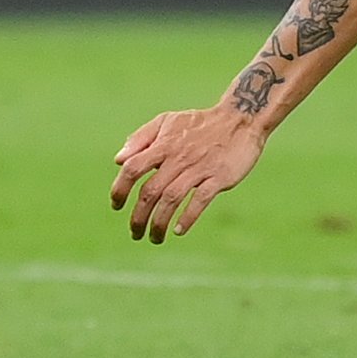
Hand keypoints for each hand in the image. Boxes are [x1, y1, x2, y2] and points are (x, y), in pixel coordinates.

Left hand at [110, 102, 264, 242]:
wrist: (240, 119)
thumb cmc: (199, 124)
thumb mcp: (168, 121)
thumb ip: (141, 138)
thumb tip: (118, 161)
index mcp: (164, 144)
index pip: (133, 167)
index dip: (120, 189)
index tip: (116, 206)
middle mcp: (178, 157)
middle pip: (150, 191)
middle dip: (138, 217)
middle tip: (135, 233)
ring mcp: (199, 167)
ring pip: (171, 199)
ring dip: (159, 223)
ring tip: (154, 238)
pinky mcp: (219, 177)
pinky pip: (200, 200)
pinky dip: (188, 217)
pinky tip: (179, 230)